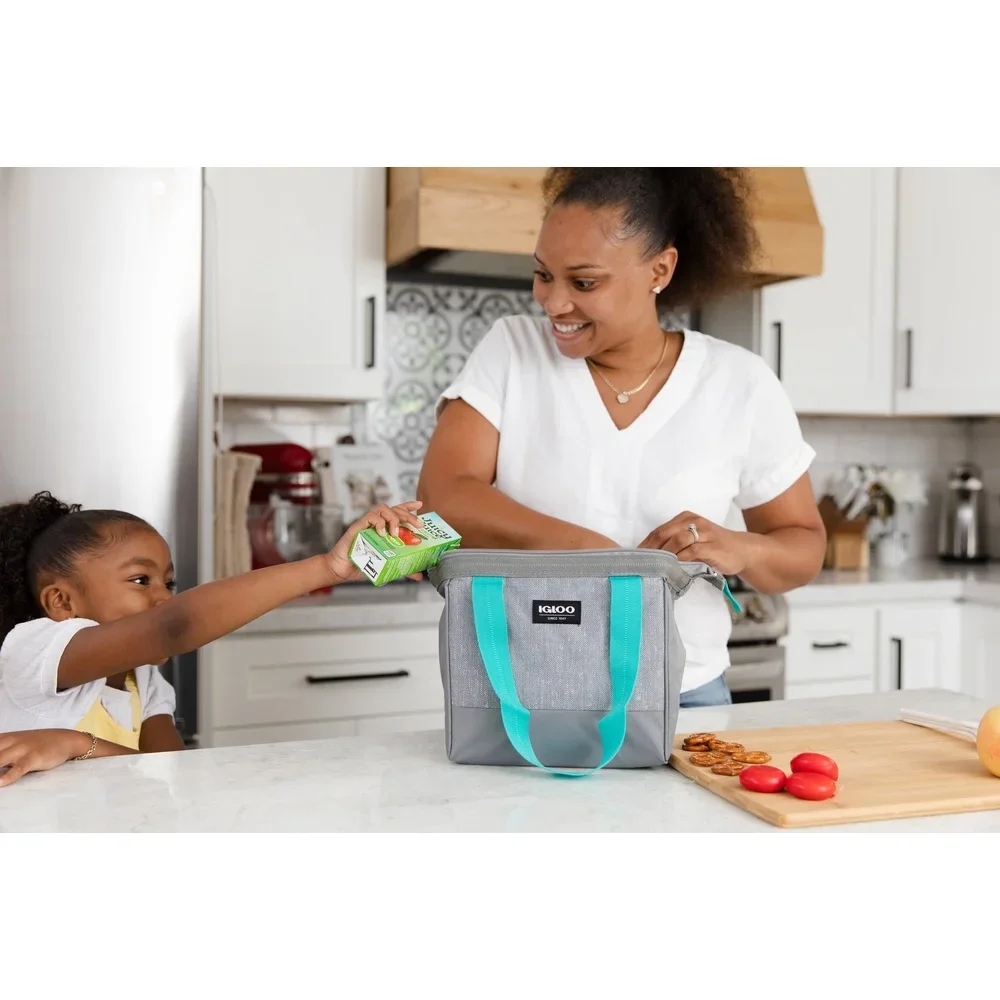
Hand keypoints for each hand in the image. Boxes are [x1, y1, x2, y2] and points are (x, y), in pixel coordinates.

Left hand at [0, 729, 90, 787]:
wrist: (68, 740)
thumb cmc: (40, 744)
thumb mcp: (18, 742)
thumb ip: (3, 750)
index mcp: (6, 738)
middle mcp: (12, 742)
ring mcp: (23, 749)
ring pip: (0, 759)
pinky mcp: (34, 758)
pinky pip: (19, 767)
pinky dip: (9, 775)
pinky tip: (1, 783)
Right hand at [325, 500, 425, 584]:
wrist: (342, 570)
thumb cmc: (362, 564)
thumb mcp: (388, 565)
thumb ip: (404, 569)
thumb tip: (419, 575)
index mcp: (385, 528)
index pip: (398, 512)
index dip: (408, 506)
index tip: (420, 505)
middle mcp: (377, 523)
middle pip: (395, 510)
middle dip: (408, 515)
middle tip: (417, 524)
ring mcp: (367, 523)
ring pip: (383, 509)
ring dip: (394, 518)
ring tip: (397, 532)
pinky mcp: (358, 526)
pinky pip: (370, 517)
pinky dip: (379, 523)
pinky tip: (383, 533)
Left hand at [637, 511, 751, 575]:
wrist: (742, 550)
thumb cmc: (714, 547)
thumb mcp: (692, 541)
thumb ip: (674, 545)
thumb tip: (650, 557)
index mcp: (685, 518)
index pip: (659, 530)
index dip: (645, 544)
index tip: (634, 557)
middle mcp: (694, 521)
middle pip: (664, 533)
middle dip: (650, 549)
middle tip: (640, 564)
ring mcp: (704, 532)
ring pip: (677, 540)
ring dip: (664, 554)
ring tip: (654, 567)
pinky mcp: (712, 546)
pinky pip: (692, 551)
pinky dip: (680, 560)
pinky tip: (672, 569)